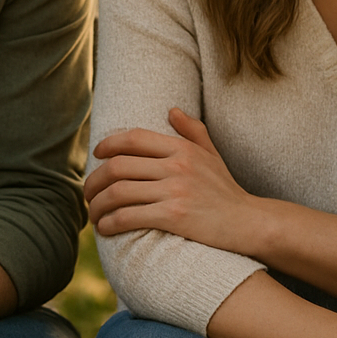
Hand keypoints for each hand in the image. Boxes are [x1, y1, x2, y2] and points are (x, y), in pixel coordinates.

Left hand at [85, 107, 255, 251]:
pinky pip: (129, 217)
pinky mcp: (174, 217)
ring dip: (98, 205)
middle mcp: (176, 166)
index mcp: (181, 148)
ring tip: (93, 214)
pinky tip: (105, 228)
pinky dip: (110, 223)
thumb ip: (192, 130)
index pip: (133, 138)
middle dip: (94, 181)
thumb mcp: (212, 154)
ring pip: (118, 193)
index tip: (96, 156)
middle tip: (87, 194)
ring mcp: (175, 191)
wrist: (249, 223)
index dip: (107, 145)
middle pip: (117, 167)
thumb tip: (172, 109)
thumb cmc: (227, 190)